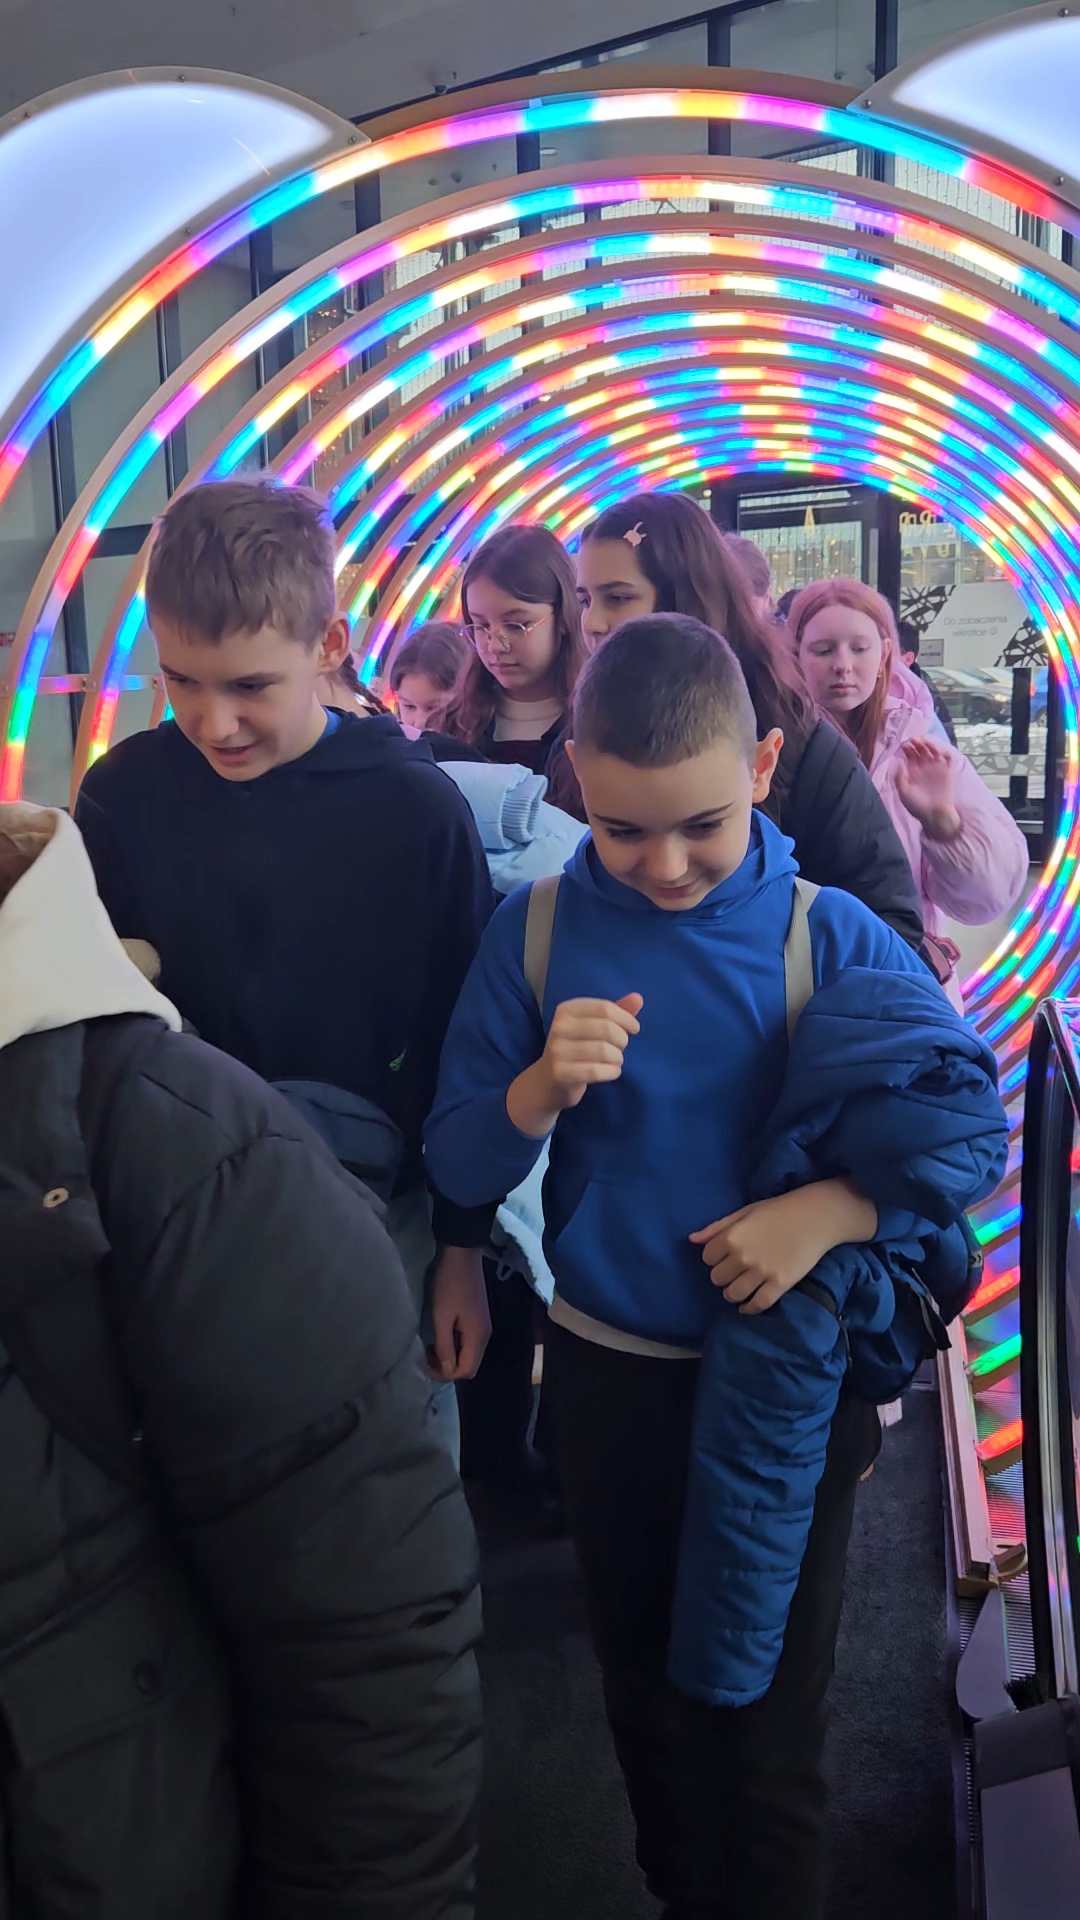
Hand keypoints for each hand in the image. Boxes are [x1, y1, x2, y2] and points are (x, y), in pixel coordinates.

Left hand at [429, 1245, 490, 1381]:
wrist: (461, 1254)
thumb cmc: (448, 1284)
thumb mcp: (441, 1316)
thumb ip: (445, 1346)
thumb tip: (447, 1371)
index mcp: (477, 1336)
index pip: (466, 1370)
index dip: (445, 1374)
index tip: (425, 1365)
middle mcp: (485, 1335)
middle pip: (469, 1365)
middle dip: (448, 1368)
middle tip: (426, 1357)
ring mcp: (483, 1326)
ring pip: (468, 1354)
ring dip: (450, 1357)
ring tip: (430, 1347)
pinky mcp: (478, 1318)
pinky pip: (468, 1342)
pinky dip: (454, 1346)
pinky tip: (440, 1337)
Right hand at [506, 993, 642, 1137]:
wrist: (547, 1081)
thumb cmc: (577, 1048)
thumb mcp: (593, 1025)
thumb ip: (616, 1011)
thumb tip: (638, 998)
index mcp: (567, 1010)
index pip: (605, 1008)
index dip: (626, 1018)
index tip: (634, 1029)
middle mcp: (559, 1027)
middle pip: (607, 1028)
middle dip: (622, 1040)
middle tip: (620, 1048)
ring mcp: (558, 1050)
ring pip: (604, 1050)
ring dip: (618, 1058)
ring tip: (615, 1061)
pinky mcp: (561, 1072)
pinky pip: (596, 1071)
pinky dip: (611, 1072)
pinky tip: (612, 1072)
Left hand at [690, 1181, 877, 1315]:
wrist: (816, 1216)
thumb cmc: (779, 1209)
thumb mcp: (745, 1212)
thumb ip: (717, 1228)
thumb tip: (692, 1240)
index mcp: (732, 1236)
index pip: (707, 1258)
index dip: (714, 1257)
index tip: (724, 1255)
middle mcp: (743, 1256)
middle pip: (717, 1278)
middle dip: (723, 1275)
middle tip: (734, 1270)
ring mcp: (762, 1272)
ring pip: (733, 1294)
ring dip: (732, 1293)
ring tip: (738, 1288)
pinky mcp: (780, 1284)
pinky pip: (757, 1304)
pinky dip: (749, 1309)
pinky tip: (747, 1306)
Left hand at [894, 738, 960, 841]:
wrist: (934, 815)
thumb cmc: (917, 806)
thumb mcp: (903, 792)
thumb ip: (899, 777)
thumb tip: (897, 761)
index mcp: (913, 771)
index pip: (910, 754)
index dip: (907, 747)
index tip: (903, 745)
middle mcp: (924, 768)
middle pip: (921, 749)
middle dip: (917, 742)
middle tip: (913, 740)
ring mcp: (936, 768)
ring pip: (933, 750)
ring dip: (929, 743)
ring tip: (924, 741)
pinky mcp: (947, 771)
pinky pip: (947, 757)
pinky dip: (944, 751)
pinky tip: (937, 752)